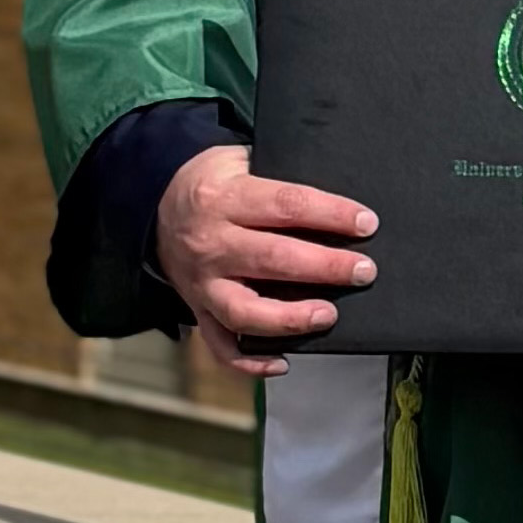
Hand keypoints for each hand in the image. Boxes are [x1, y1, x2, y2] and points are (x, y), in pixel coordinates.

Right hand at [154, 144, 376, 378]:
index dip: (330, 214)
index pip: (287, 205)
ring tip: (328, 315)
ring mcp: (202, 283)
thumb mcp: (240, 159)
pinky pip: (220, 345)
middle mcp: (212, 243)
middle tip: (363, 271)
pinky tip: (283, 362)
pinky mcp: (198, 309)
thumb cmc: (215, 182)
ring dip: (289, 318)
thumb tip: (336, 192)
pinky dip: (249, 362)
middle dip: (325, 266)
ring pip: (244, 310)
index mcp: (227, 198)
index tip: (366, 223)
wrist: (155, 205)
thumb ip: (279, 175)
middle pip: (273, 258)